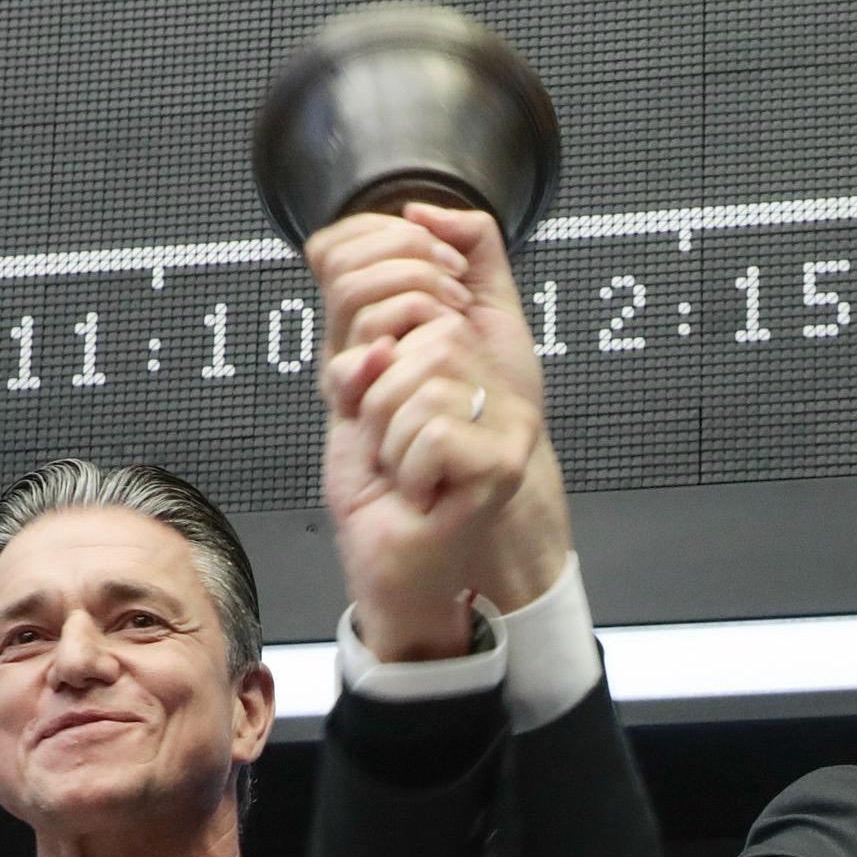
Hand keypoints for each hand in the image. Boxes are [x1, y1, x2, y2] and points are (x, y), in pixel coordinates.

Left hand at [305, 203, 571, 656]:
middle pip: (423, 335)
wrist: (390, 567)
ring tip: (405, 471)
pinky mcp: (503, 459)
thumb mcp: (352, 403)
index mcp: (454, 356)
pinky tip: (420, 493)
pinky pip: (433, 432)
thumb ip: (359, 352)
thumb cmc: (376, 492)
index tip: (370, 400)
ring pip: (425, 383)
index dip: (372, 335)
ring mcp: (504, 420)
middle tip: (390, 446)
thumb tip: (380, 341)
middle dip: (380, 399)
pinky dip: (407, 470)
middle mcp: (488, 380)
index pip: (418, 290)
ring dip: (392, 439)